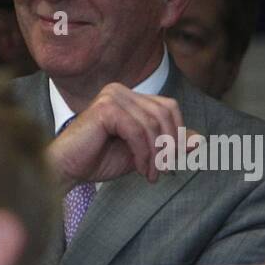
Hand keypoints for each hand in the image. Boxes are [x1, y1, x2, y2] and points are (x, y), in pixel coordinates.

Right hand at [48, 84, 195, 183]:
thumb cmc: (97, 161)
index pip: (168, 107)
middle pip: (164, 113)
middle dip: (169, 145)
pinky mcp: (105, 109)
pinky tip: (139, 170)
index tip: (170, 163)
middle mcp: (120, 90)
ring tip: (150, 175)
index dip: (176, 135)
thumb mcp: (141, 153)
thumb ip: (167, 144)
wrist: (65, 170)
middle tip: (163, 172)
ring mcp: (112, 96)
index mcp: (128, 96)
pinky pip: (138, 131)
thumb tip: (199, 139)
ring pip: (152, 124)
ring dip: (156, 155)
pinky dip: (144, 154)